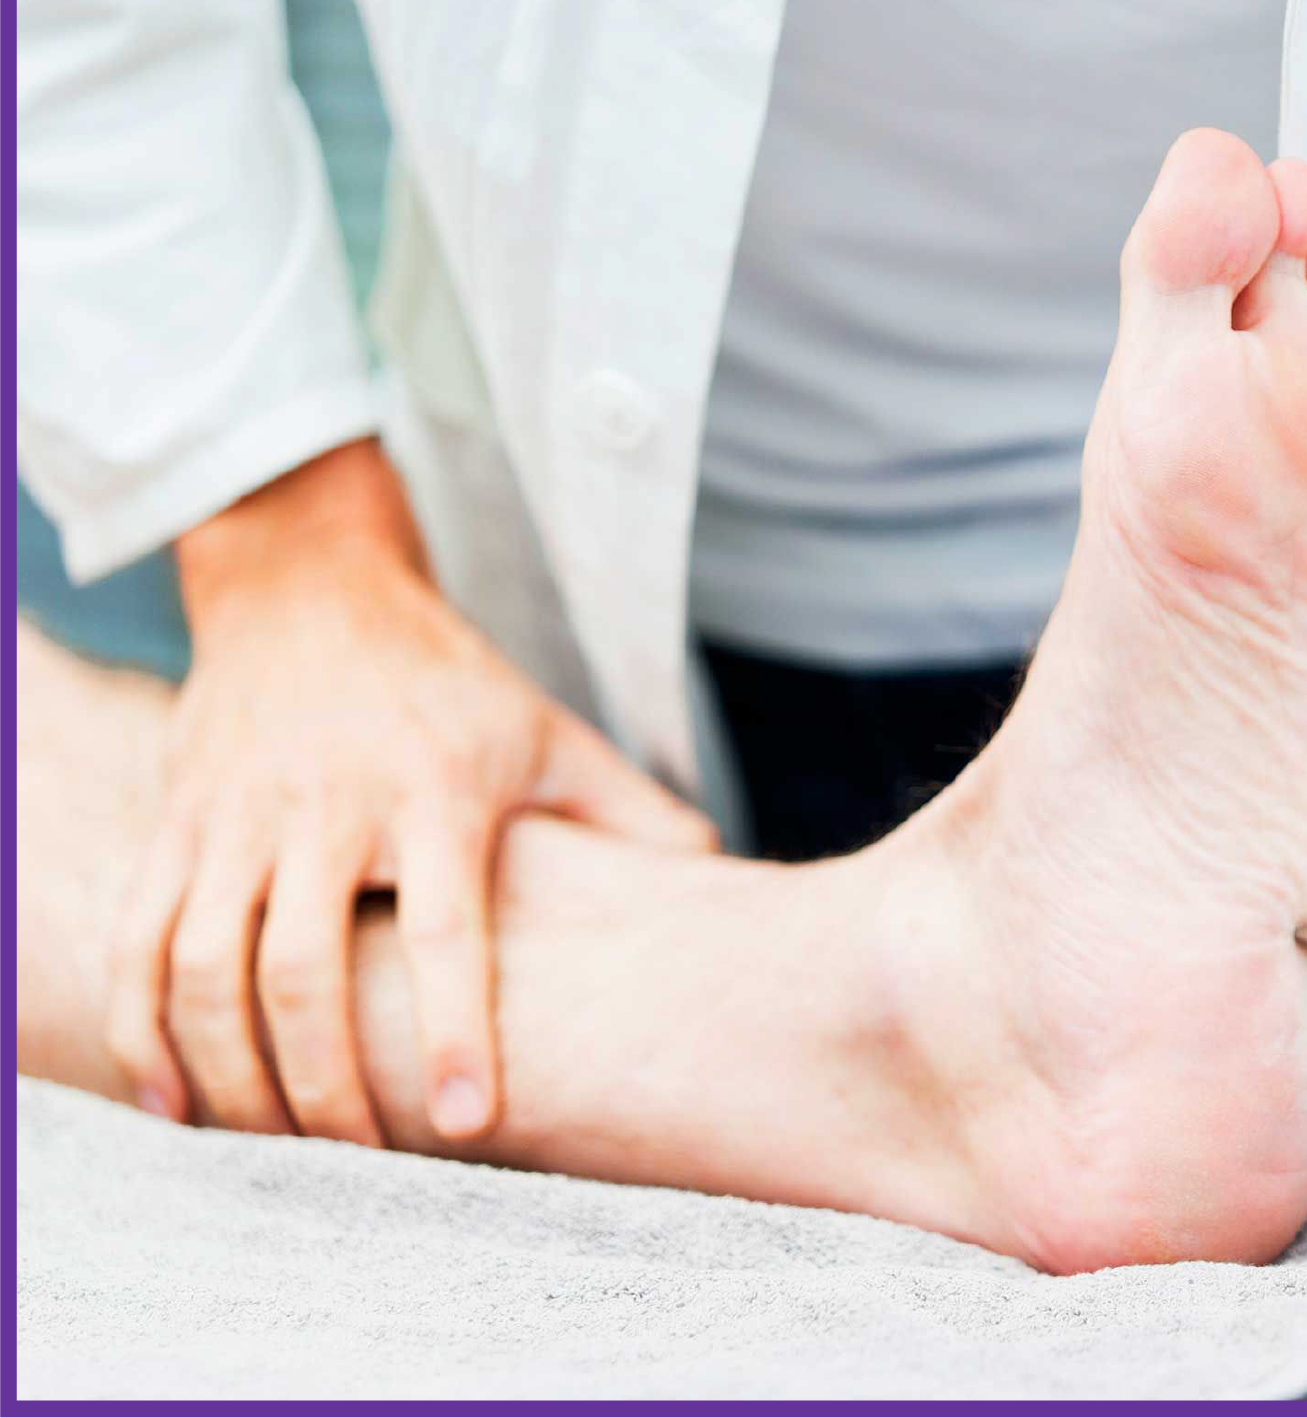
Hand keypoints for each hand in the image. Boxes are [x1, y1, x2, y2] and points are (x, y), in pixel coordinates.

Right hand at [106, 440, 716, 1144]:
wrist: (312, 590)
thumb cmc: (451, 686)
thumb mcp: (551, 737)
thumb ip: (633, 816)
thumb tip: (722, 883)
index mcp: (435, 791)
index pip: (444, 929)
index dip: (455, 1030)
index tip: (469, 1122)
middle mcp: (326, 804)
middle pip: (305, 968)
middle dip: (328, 1084)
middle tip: (362, 1166)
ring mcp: (236, 813)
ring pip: (205, 966)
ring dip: (232, 1076)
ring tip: (276, 1153)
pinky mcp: (174, 821)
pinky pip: (135, 941)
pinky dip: (142, 1033)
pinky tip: (177, 1105)